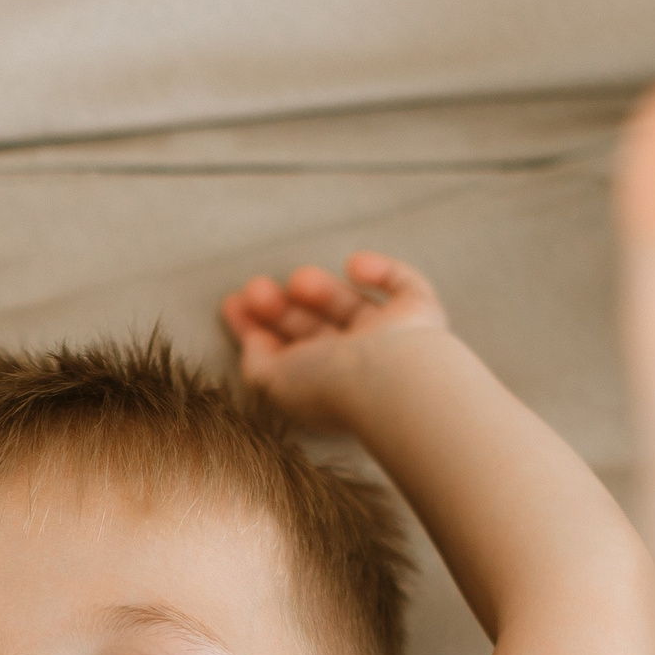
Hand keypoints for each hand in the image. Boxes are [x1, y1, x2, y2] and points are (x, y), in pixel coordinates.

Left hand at [220, 251, 448, 429]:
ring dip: (320, 289)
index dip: (258, 329)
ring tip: (300, 280)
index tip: (232, 304)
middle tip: (256, 288)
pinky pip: (403, 285)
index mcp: (324, 389)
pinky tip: (354, 265)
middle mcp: (359, 369)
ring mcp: (392, 342)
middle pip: (315, 330)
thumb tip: (253, 342)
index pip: (287, 356)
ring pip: (351, 307)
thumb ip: (257, 363)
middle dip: (282, 308)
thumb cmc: (329, 385)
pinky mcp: (421, 315)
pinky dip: (380, 269)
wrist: (389, 377)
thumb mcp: (271, 382)